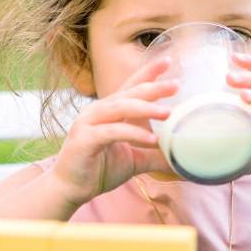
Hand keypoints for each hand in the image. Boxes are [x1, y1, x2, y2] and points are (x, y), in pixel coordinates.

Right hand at [51, 57, 179, 205]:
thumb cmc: (99, 170)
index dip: (148, 73)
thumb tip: (181, 159)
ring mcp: (88, 124)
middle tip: (175, 84)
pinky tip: (152, 139)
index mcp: (109, 111)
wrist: (70, 189)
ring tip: (168, 112)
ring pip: (119, 108)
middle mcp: (98, 112)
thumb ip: (156, 156)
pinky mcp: (84, 140)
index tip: (168, 61)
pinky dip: (132, 134)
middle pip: (128, 93)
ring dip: (145, 108)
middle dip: (152, 87)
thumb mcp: (135, 161)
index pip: (131, 87)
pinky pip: (111, 132)